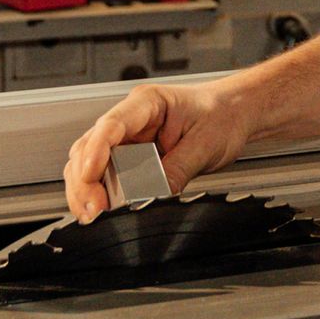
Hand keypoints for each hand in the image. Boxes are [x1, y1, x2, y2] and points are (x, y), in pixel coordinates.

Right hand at [63, 78, 249, 220]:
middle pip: (88, 147)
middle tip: (94, 210)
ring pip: (87, 162)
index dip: (95, 152)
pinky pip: (104, 174)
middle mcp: (130, 119)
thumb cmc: (222, 115)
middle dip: (85, 181)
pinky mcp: (129, 157)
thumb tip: (153, 197)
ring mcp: (127, 138)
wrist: (234, 113)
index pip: (110, 125)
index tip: (89, 176)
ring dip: (85, 190)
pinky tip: (100, 211)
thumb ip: (177, 170)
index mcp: (147, 103)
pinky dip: (98, 193)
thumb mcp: (205, 144)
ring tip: (93, 216)